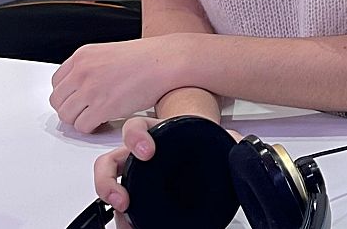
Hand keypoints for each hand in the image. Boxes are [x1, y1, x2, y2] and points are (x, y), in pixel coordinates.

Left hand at [50, 37, 184, 132]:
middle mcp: (82, 71)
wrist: (166, 61)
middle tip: (86, 113)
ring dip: (80, 121)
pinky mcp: (103, 107)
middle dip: (71, 110)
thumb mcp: (108, 54)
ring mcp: (91, 89)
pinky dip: (92, 128)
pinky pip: (82, 126)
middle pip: (58, 101)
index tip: (77, 101)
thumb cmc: (146, 58)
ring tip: (97, 118)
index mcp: (82, 56)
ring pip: (67, 116)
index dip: (68, 96)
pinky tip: (104, 122)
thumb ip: (90, 68)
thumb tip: (80, 88)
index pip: (57, 83)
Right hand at [93, 116, 242, 224]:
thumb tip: (239, 143)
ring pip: (111, 185)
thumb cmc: (200, 146)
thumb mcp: (213, 140)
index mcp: (155, 133)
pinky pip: (123, 208)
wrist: (202, 160)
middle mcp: (138, 154)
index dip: (135, 137)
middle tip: (122, 197)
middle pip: (109, 162)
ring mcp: (136, 176)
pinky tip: (130, 225)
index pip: (135, 128)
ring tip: (122, 214)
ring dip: (110, 200)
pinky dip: (122, 218)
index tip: (147, 151)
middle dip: (107, 179)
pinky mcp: (138, 197)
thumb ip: (227, 140)